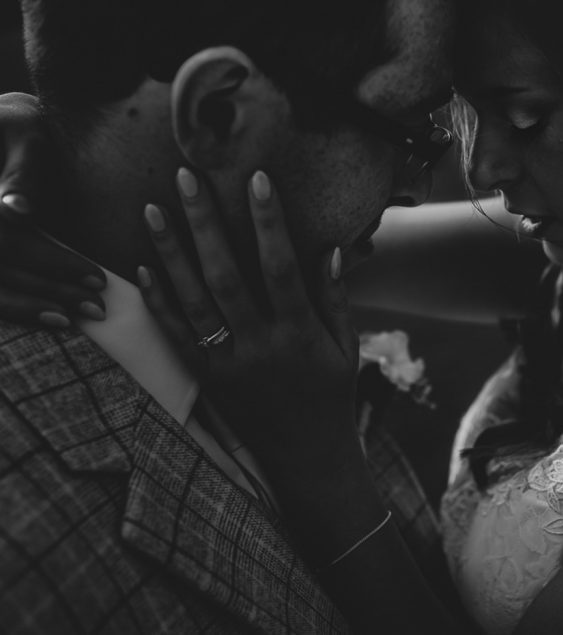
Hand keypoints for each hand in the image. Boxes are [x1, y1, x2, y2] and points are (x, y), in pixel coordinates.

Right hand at [0, 92, 106, 326]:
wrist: (0, 131)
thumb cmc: (17, 126)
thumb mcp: (25, 135)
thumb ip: (22, 170)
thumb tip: (15, 210)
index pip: (10, 239)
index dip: (54, 263)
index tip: (98, 277)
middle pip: (2, 268)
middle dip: (52, 290)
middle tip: (100, 305)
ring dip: (35, 308)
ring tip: (80, 317)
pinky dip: (20, 310)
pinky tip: (56, 320)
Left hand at [140, 167, 359, 488]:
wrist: (308, 458)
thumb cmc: (332, 396)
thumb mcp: (346, 347)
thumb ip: (334, 298)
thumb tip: (326, 247)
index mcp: (300, 334)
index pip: (281, 267)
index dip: (268, 222)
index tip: (256, 179)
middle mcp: (261, 346)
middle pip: (226, 275)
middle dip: (205, 224)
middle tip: (186, 177)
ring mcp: (229, 364)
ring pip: (193, 301)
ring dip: (170, 254)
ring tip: (151, 210)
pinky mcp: (208, 380)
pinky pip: (177, 337)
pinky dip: (158, 302)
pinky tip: (142, 268)